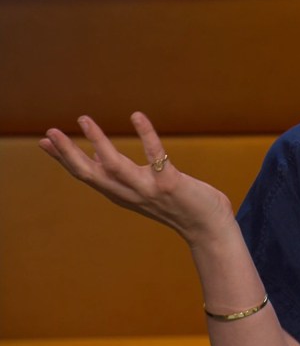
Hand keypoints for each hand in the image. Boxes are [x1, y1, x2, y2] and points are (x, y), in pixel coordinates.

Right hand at [39, 112, 236, 245]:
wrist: (208, 229)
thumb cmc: (180, 205)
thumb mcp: (143, 190)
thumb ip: (123, 175)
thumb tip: (99, 155)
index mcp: (122, 194)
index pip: (86, 175)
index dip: (64, 159)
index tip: (45, 142)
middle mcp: (129, 194)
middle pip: (89, 174)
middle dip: (67, 154)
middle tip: (49, 132)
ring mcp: (148, 190)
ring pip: (113, 166)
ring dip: (97, 142)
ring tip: (84, 119)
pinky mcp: (169, 184)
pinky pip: (155, 155)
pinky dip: (146, 135)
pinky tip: (137, 116)